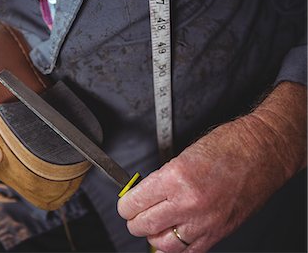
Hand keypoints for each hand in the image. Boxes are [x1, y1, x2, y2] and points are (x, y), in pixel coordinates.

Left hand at [118, 82, 305, 251]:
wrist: (263, 151)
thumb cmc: (229, 146)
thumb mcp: (183, 155)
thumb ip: (161, 179)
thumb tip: (143, 194)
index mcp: (175, 178)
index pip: (134, 203)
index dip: (125, 204)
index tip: (126, 202)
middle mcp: (188, 203)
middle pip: (143, 226)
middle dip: (133, 220)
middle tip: (134, 212)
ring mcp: (204, 222)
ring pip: (162, 244)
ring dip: (152, 235)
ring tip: (153, 224)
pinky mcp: (218, 232)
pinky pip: (188, 252)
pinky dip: (175, 246)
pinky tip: (173, 234)